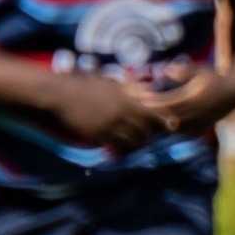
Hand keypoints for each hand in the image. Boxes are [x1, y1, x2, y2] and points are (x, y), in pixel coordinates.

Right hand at [47, 72, 169, 150]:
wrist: (62, 95)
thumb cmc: (88, 86)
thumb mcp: (113, 83)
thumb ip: (132, 88)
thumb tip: (150, 89)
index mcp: (127, 100)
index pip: (153, 114)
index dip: (165, 122)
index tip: (172, 127)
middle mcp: (121, 114)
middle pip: (146, 131)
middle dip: (150, 135)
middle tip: (149, 136)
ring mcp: (110, 126)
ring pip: (133, 142)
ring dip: (137, 145)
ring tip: (135, 145)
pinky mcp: (99, 135)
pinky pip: (117, 148)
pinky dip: (122, 151)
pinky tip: (121, 151)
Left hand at [135, 70, 231, 136]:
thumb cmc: (215, 79)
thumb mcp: (200, 71)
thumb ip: (183, 71)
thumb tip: (166, 70)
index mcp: (194, 98)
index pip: (168, 102)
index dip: (154, 102)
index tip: (141, 98)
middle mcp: (196, 112)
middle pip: (169, 118)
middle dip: (154, 115)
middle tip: (140, 111)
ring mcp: (200, 122)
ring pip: (175, 128)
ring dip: (162, 124)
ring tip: (149, 119)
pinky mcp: (202, 128)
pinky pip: (184, 132)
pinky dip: (173, 129)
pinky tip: (166, 125)